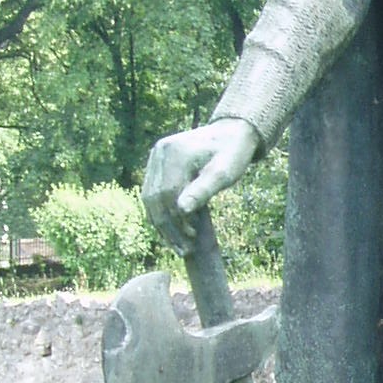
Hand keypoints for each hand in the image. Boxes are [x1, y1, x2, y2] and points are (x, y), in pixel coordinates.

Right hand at [142, 119, 258, 251]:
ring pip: (150, 197)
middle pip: (155, 197)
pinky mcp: (157, 163)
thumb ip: (203, 190)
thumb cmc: (233, 153)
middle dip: (167, 227)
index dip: (177, 219)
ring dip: (161, 223)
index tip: (192, 238)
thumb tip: (181, 210)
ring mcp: (156, 157)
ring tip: (178, 245)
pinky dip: (160, 212)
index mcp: (174, 152)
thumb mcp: (224, 173)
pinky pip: (152, 192)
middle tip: (183, 249)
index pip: (167, 194)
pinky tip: (173, 229)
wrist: (232, 133)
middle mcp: (159, 152)